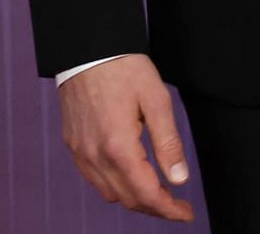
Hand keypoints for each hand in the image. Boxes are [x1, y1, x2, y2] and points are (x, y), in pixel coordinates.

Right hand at [57, 54, 194, 220]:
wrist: (87, 47)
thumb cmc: (122, 67)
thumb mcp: (156, 98)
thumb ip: (168, 142)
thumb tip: (179, 179)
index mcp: (118, 146)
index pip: (146, 194)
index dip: (169, 209)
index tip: (186, 213)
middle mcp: (95, 155)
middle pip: (128, 200)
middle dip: (155, 207)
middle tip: (177, 204)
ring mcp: (81, 151)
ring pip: (109, 194)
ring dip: (134, 198)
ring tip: (156, 190)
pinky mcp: (73, 144)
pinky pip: (94, 179)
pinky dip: (114, 186)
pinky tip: (129, 174)